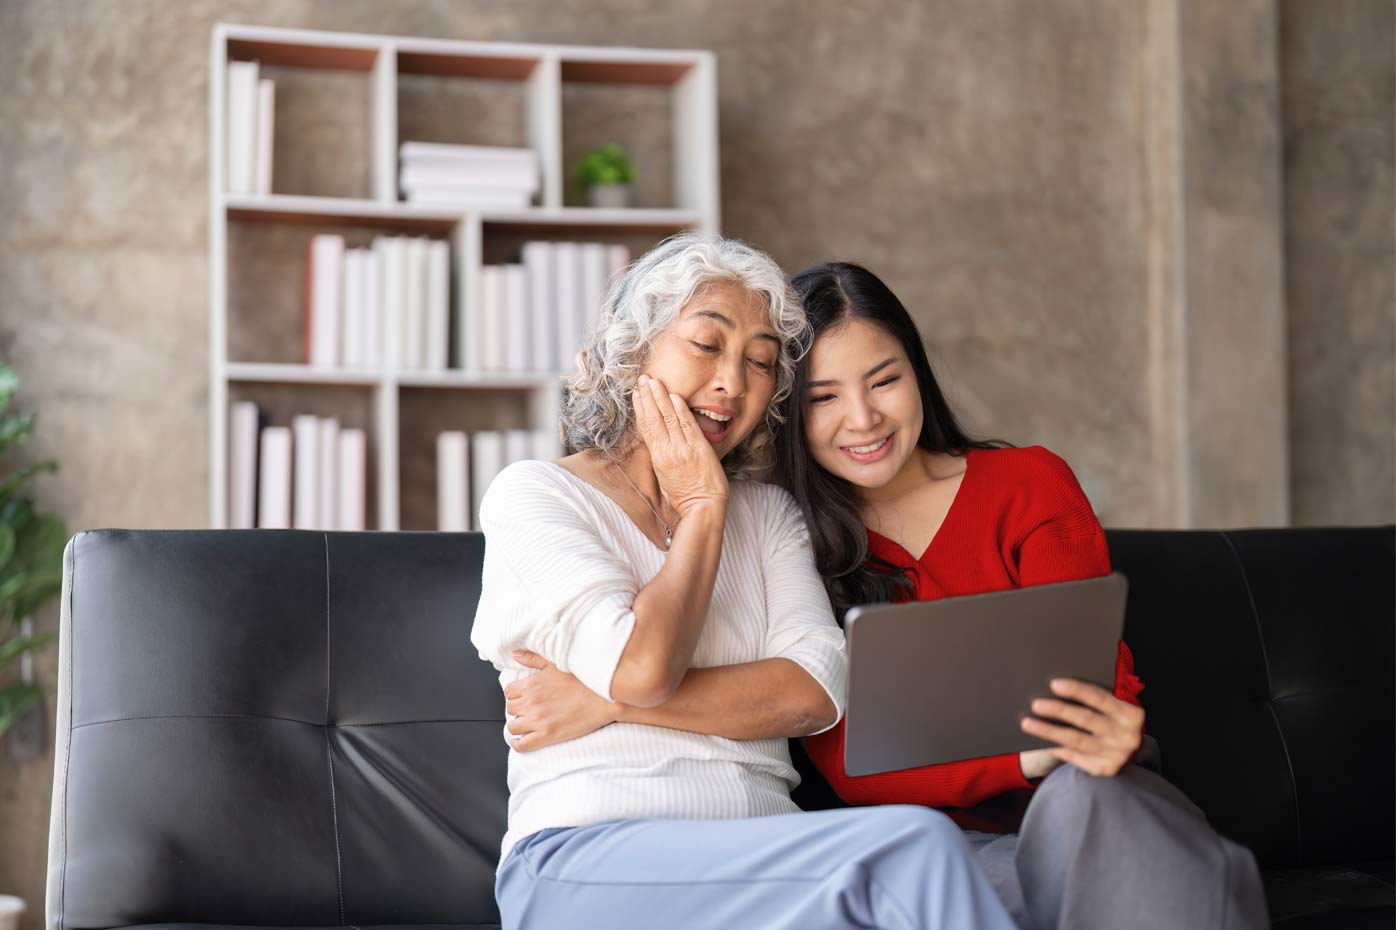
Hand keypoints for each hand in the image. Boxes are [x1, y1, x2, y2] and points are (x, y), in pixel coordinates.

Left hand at [504, 650, 619, 751]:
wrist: (603, 698)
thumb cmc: (583, 679)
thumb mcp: (555, 663)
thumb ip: (533, 659)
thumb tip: (515, 654)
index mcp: (531, 684)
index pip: (509, 692)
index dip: (515, 694)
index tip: (523, 696)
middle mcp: (531, 703)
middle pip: (510, 709)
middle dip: (517, 709)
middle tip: (528, 709)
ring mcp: (538, 720)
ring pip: (513, 727)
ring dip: (518, 725)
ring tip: (527, 723)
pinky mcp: (547, 735)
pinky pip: (522, 745)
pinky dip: (519, 743)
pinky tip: (524, 739)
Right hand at [631, 374, 727, 515]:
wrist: (703, 507)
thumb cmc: (685, 496)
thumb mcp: (665, 475)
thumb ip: (662, 455)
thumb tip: (659, 439)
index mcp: (658, 457)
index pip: (646, 426)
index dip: (640, 407)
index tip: (637, 393)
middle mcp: (667, 450)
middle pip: (654, 418)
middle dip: (648, 396)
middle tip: (643, 378)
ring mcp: (683, 448)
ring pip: (668, 418)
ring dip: (661, 397)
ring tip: (654, 380)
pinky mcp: (699, 448)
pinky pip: (687, 425)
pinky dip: (680, 409)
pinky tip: (674, 396)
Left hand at [1019, 678, 1144, 776]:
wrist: (1128, 745)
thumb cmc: (1113, 717)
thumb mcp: (1115, 705)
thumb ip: (1097, 698)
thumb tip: (1057, 687)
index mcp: (1130, 713)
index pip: (1100, 698)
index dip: (1077, 690)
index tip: (1054, 684)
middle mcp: (1126, 735)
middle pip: (1086, 719)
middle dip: (1059, 711)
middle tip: (1036, 704)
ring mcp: (1116, 754)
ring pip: (1077, 740)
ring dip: (1050, 731)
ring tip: (1028, 723)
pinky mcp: (1106, 768)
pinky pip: (1076, 757)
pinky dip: (1058, 749)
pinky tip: (1041, 742)